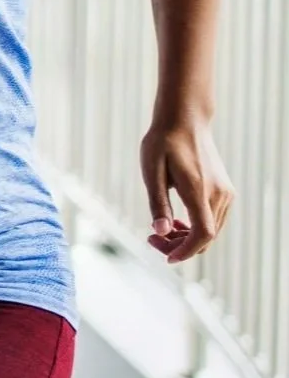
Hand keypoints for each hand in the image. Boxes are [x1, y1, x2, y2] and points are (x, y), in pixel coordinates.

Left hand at [140, 117, 233, 263]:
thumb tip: (160, 232)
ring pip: (211, 230)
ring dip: (187, 237)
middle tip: (151, 240)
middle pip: (206, 236)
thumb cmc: (163, 142)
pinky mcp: (225, 190)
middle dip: (180, 246)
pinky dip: (197, 227)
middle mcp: (219, 195)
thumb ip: (157, 203)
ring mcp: (225, 193)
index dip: (186, 251)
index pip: (202, 234)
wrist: (184, 120)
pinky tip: (176, 222)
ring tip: (160, 232)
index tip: (167, 257)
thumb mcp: (152, 171)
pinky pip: (214, 219)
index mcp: (200, 190)